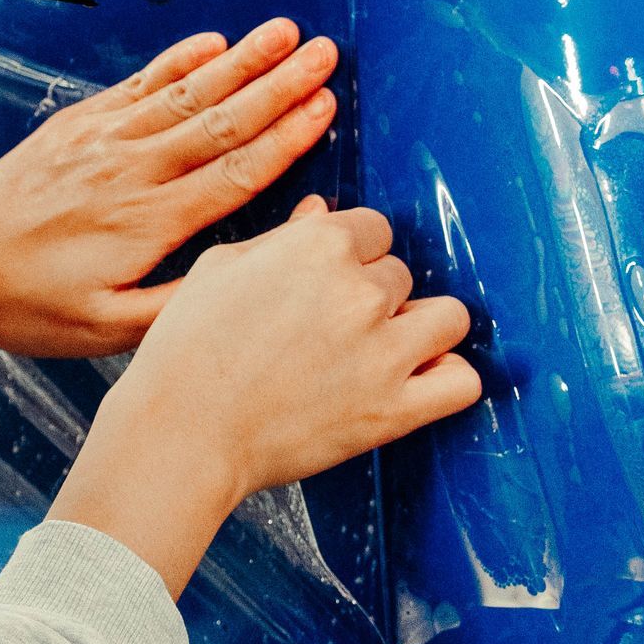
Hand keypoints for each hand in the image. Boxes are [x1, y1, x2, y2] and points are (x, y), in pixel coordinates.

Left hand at [0, 20, 341, 357]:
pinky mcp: (80, 123)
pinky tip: (212, 41)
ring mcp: (104, 139)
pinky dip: (179, 60)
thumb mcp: (103, 330)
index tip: (326, 106)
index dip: (285, 137)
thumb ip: (178, 302)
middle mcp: (131, 170)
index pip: (233, 171)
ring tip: (286, 32)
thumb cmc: (27, 303)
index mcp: (146, 222)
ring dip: (241, 59)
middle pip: (221, 119)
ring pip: (186, 92)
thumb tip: (244, 275)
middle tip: (327, 53)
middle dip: (279, 83)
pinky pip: (140, 84)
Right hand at [51, 196, 479, 594]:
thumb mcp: (219, 269)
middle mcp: (359, 289)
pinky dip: (447, 380)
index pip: (374, 230)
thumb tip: (321, 212)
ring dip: (421, 330)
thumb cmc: (185, 351)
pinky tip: (416, 382)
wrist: (180, 432)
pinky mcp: (394, 409)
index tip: (329, 284)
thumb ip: (281, 237)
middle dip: (373, 298)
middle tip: (332, 331)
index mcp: (317, 243)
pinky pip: (462, 382)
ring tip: (383, 352)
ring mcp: (383, 350)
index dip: (352, 257)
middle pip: (401, 276)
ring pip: (448, 317)